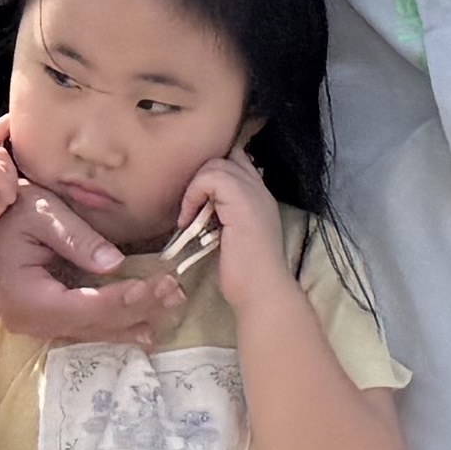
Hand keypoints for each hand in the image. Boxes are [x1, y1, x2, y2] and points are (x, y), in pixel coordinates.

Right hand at [0, 170, 187, 343]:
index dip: (122, 300)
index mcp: (26, 296)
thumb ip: (79, 239)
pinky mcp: (46, 319)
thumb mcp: (44, 213)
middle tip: (175, 293)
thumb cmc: (13, 210)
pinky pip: (86, 326)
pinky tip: (144, 327)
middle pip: (93, 323)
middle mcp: (30, 321)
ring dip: (134, 320)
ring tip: (170, 307)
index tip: (155, 286)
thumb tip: (116, 263)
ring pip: (93, 330)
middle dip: (138, 309)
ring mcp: (36, 325)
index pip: (84, 306)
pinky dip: (117, 323)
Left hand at [172, 153, 279, 286]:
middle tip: (193, 212)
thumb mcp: (231, 236)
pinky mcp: (240, 201)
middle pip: (224, 159)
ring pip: (215, 165)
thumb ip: (223, 216)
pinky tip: (189, 220)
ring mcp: (252, 192)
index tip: (200, 200)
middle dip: (201, 181)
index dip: (216, 172)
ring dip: (195, 189)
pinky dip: (193, 195)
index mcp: (260, 196)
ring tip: (190, 219)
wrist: (261, 290)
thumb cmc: (246, 274)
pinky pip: (209, 178)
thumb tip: (200, 209)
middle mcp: (259, 188)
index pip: (238, 161)